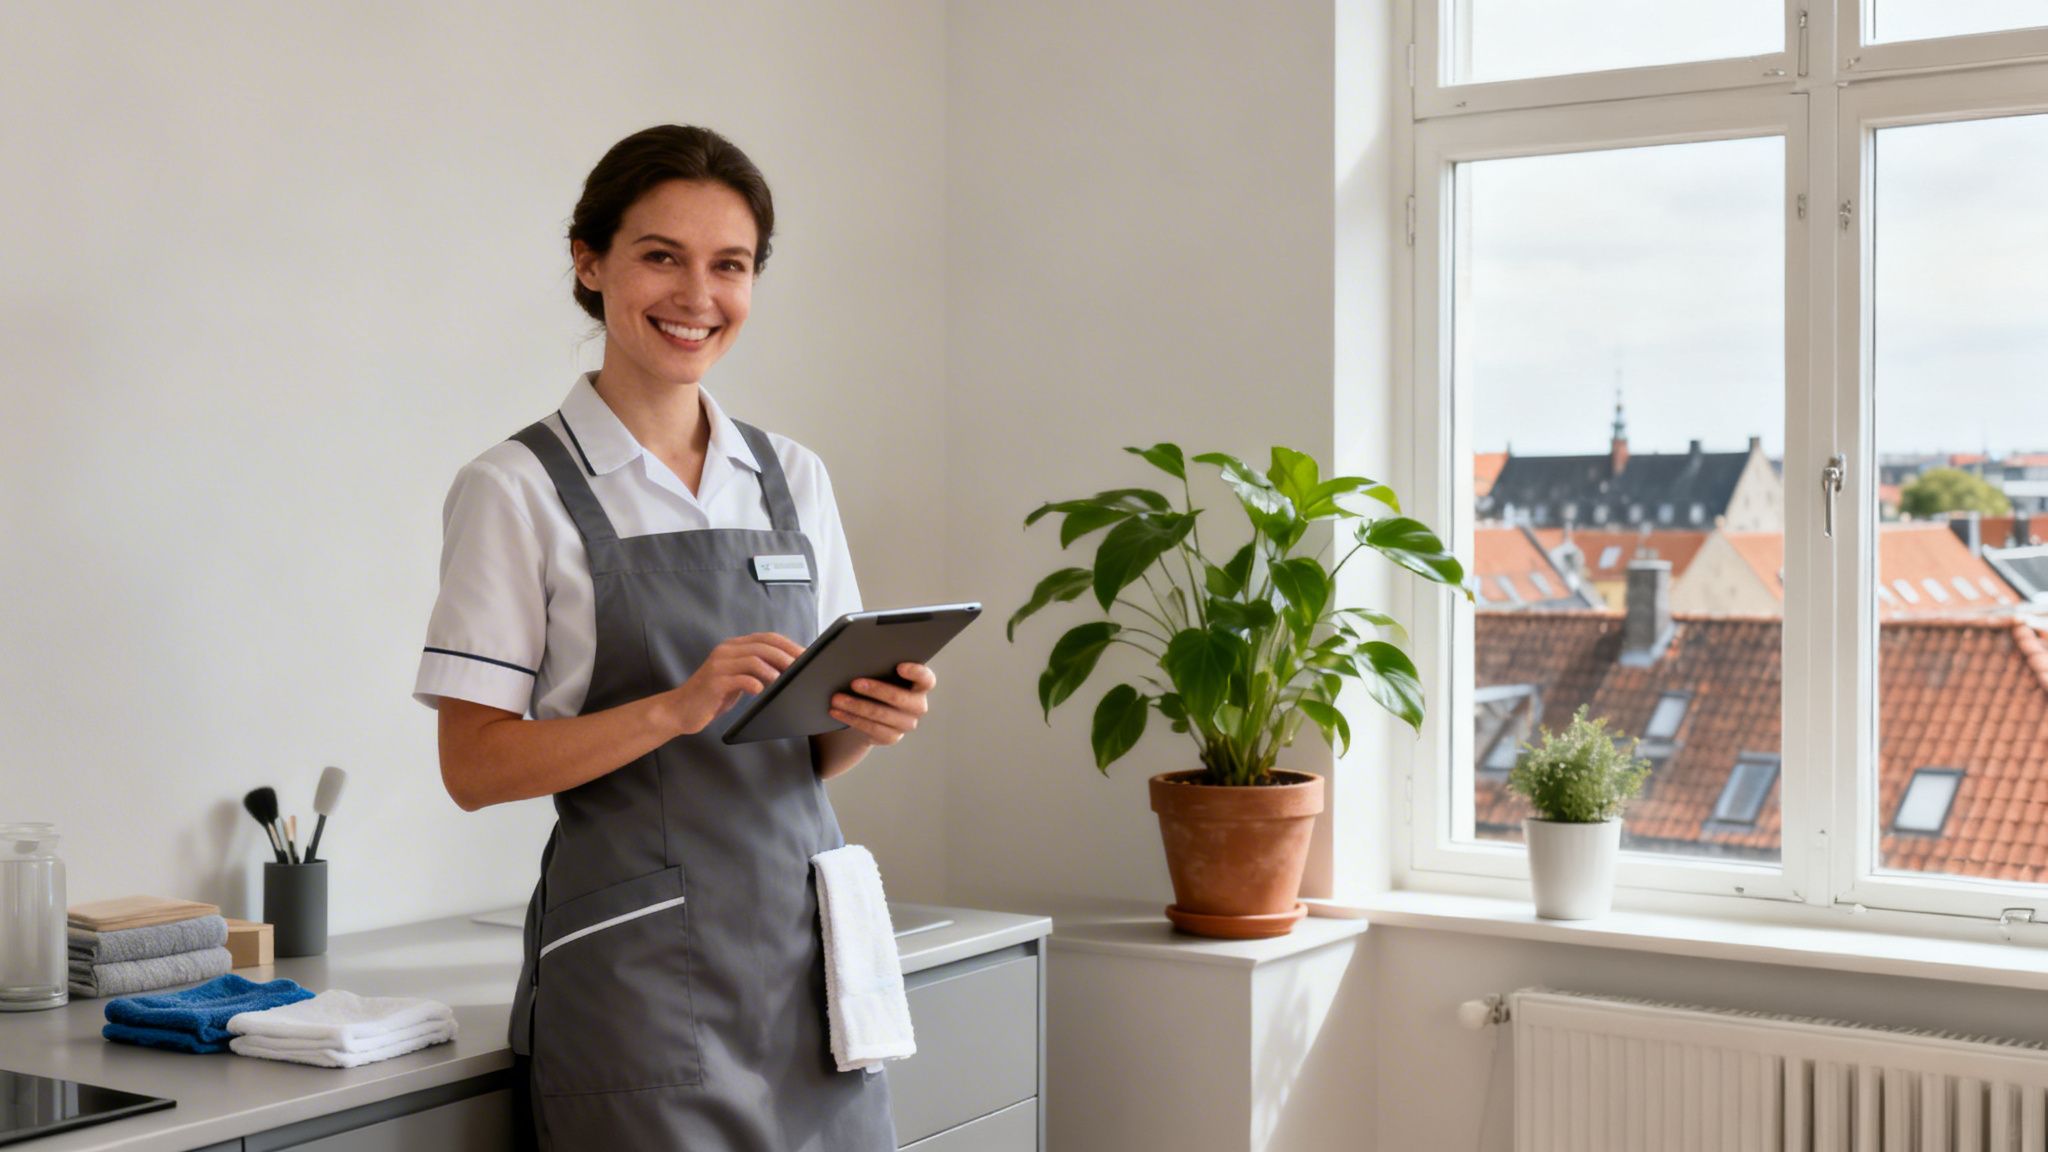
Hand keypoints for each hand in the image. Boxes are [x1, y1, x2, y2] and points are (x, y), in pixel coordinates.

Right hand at [669, 632, 804, 734]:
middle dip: (787, 656)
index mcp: (733, 647)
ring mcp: (719, 665)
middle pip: (763, 646)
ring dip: (773, 670)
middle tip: (802, 668)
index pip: (767, 637)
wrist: (680, 709)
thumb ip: (756, 669)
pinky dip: (754, 684)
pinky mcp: (714, 682)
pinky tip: (761, 691)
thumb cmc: (713, 696)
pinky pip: (739, 679)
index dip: (789, 645)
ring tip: (785, 681)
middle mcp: (726, 651)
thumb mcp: (737, 678)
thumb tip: (788, 668)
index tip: (807, 655)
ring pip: (753, 659)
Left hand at [829, 662, 936, 747]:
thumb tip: (862, 656)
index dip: (916, 673)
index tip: (899, 666)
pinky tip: (837, 712)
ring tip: (837, 699)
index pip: (926, 679)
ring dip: (856, 706)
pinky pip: (871, 729)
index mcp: (920, 686)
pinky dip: (851, 719)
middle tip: (854, 683)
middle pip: (899, 698)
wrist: (873, 711)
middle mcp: (917, 706)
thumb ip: (882, 665)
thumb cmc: (880, 684)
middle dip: (876, 690)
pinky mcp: (892, 737)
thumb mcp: (884, 673)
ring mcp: (906, 724)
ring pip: (881, 715)